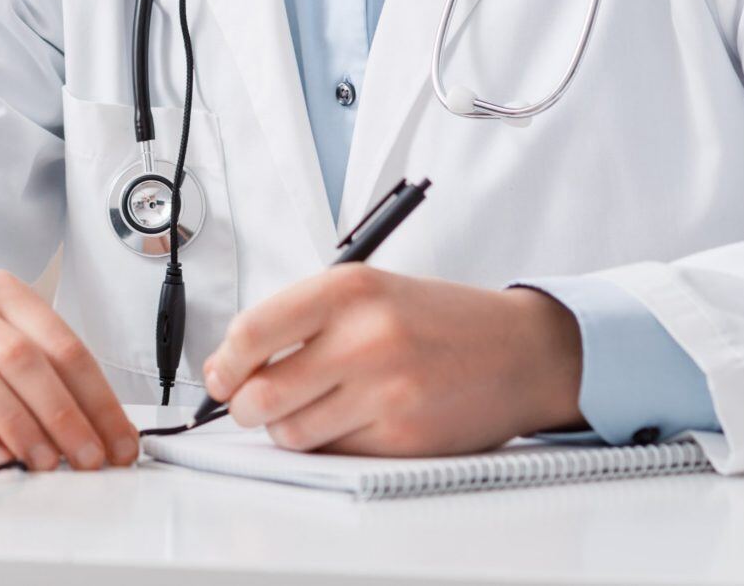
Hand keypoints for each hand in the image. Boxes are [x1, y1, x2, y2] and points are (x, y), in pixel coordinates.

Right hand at [0, 271, 140, 471]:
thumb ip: (42, 373)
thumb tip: (100, 431)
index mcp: (0, 292)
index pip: (60, 343)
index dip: (96, 397)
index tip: (117, 441)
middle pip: (21, 357)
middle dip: (64, 413)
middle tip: (88, 458)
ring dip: (18, 424)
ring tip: (44, 462)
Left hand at [202, 268, 582, 455]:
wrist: (522, 350)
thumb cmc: (439, 320)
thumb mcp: (369, 291)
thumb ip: (301, 319)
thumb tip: (231, 364)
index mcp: (349, 290)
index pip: (253, 332)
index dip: (224, 362)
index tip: (221, 373)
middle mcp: (365, 338)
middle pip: (260, 394)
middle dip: (243, 406)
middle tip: (250, 402)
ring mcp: (386, 392)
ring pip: (292, 433)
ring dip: (286, 429)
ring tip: (309, 408)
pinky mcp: (404, 437)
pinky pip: (335, 453)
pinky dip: (330, 444)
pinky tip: (352, 420)